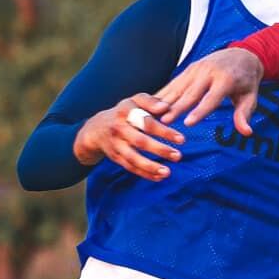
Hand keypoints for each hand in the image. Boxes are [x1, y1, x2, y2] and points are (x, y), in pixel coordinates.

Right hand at [72, 95, 189, 179]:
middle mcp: (118, 128)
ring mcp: (116, 145)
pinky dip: (144, 174)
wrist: (97, 128)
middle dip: (160, 150)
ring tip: (168, 172)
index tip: (181, 139)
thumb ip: (150, 101)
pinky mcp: (115, 157)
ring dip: (150, 167)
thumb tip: (165, 107)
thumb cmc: (125, 112)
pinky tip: (159, 177)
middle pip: (140, 141)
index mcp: (125, 112)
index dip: (164, 131)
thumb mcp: (135, 101)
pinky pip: (130, 167)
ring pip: (133, 158)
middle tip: (178, 156)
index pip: (146, 122)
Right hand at [141, 47, 264, 135]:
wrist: (242, 54)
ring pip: (178, 87)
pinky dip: (162, 93)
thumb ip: (244, 114)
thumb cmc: (246, 81)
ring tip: (151, 114)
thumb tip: (246, 132)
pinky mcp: (188, 69)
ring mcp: (196, 69)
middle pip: (190, 93)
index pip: (211, 98)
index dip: (199, 111)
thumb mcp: (250, 97)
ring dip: (164, 101)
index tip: (187, 124)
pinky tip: (150, 104)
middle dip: (176, 108)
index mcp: (225, 79)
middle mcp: (208, 72)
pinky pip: (174, 83)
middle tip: (163, 122)